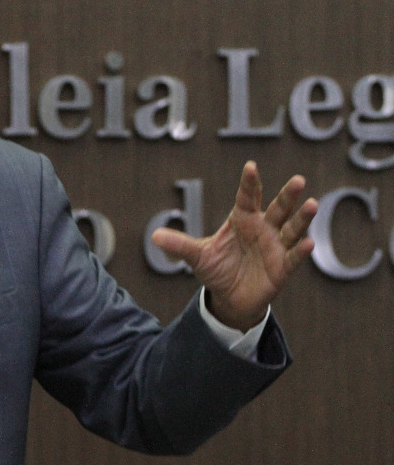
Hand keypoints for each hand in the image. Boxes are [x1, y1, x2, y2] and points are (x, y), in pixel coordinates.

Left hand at [150, 161, 316, 331]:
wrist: (230, 297)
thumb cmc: (217, 269)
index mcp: (242, 221)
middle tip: (298, 180)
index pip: (246, 198)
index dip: (249, 184)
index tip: (250, 167)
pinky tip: (309, 243)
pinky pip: (293, 257)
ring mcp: (275, 247)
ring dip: (301, 218)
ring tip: (311, 203)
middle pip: (277, 209)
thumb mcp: (197, 256)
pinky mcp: (282, 267)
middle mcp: (263, 229)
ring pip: (291, 229)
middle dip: (287, 196)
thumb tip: (153, 236)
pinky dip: (300, 251)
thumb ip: (180, 245)